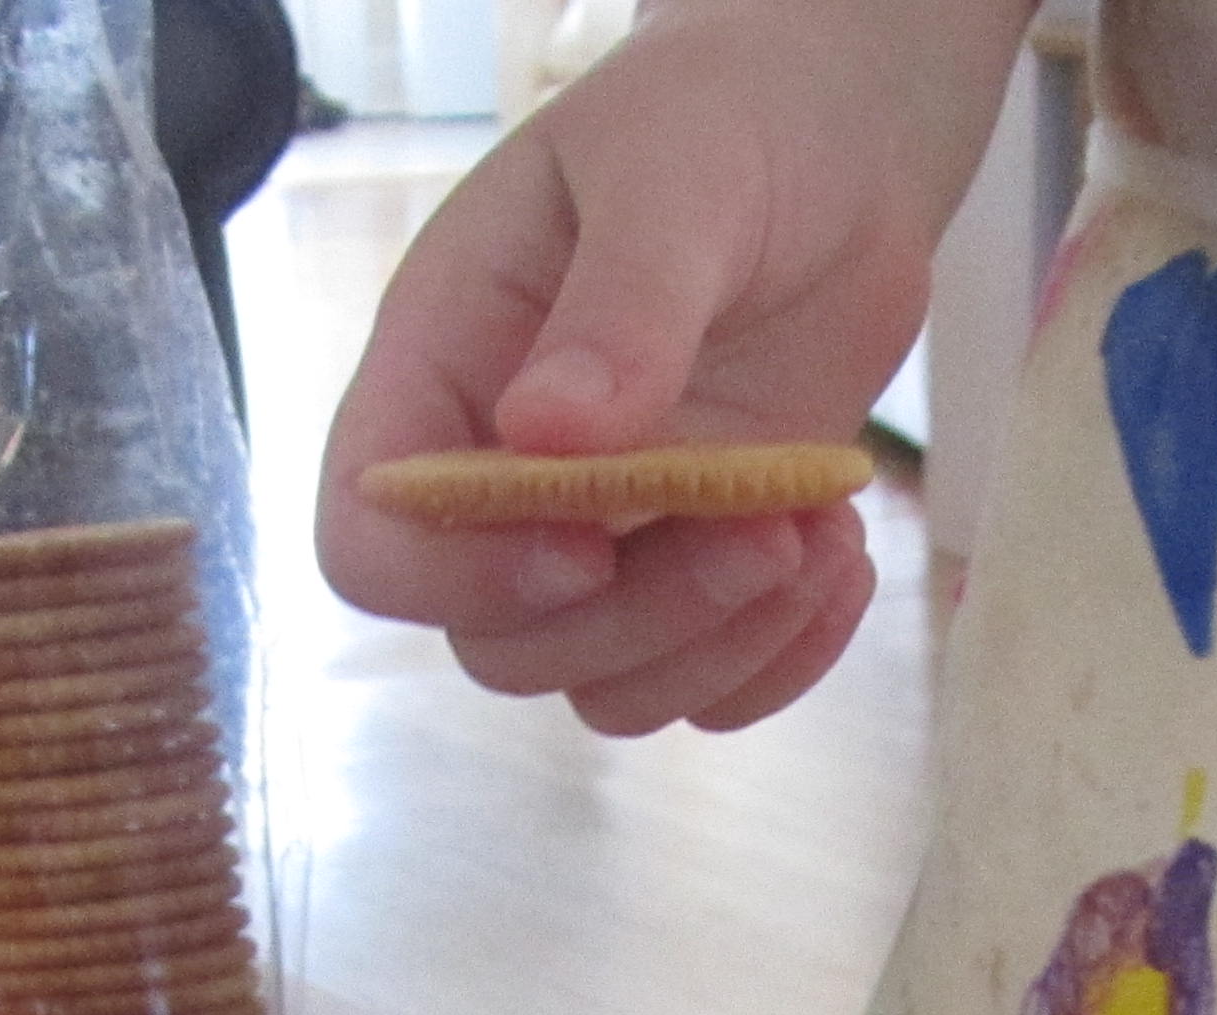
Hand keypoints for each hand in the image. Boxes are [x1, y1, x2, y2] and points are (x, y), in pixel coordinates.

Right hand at [314, 0, 1031, 734]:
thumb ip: (617, 307)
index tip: (588, 548)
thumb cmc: (722, 123)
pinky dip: (781, 659)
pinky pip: (709, 688)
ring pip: (606, 686)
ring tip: (818, 535)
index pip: (371, 540)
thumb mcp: (670, 178)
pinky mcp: (698, 568)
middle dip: (635, 621)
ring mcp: (605, 538)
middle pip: (500, 646)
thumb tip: (547, 434)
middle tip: (763, 532)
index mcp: (441, 373)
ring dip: (718, 649)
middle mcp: (503, 481)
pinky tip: (845, 558)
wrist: (836, 144)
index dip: (455, 577)